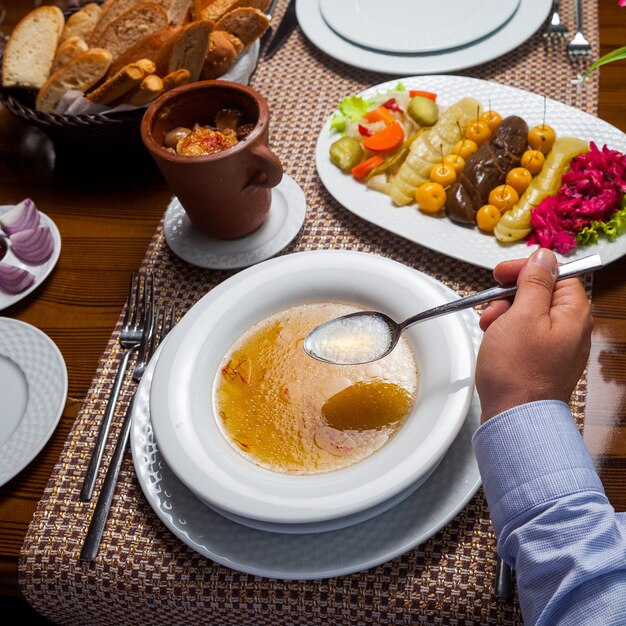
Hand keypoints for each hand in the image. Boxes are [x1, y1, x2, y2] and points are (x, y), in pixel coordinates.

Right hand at [476, 248, 592, 421]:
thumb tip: (545, 257)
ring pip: (530, 315)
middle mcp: (571, 330)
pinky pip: (526, 336)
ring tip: (490, 328)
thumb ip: (535, 282)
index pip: (557, 275)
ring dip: (505, 314)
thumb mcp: (522, 315)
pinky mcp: (542, 361)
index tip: (502, 274)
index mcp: (574, 314)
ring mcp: (557, 348)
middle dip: (511, 296)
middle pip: (541, 295)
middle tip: (492, 305)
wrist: (513, 416)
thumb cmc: (518, 370)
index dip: (527, 270)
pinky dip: (508, 333)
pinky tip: (495, 341)